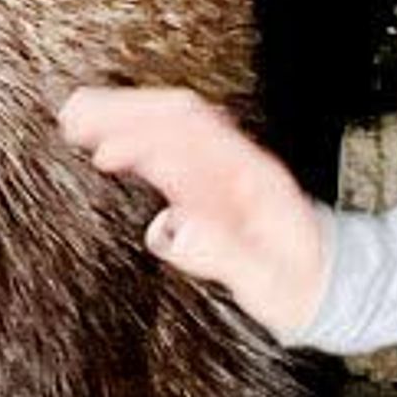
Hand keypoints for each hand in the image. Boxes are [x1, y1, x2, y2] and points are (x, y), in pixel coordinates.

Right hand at [61, 85, 329, 338]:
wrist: (323, 286)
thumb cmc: (298, 285)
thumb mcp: (267, 279)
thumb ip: (222, 254)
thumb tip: (170, 229)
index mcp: (251, 176)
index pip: (191, 134)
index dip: (143, 131)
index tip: (102, 141)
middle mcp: (235, 165)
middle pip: (176, 118)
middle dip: (124, 110)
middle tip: (74, 112)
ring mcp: (222, 174)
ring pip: (170, 129)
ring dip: (125, 120)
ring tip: (76, 119)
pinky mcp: (210, 190)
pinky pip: (170, 153)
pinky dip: (136, 145)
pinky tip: (108, 151)